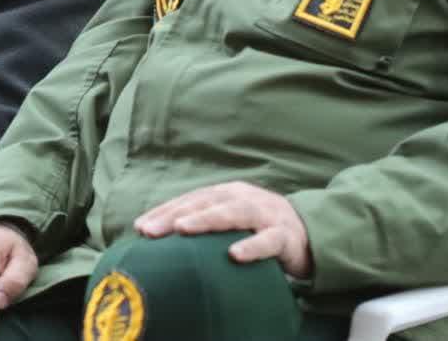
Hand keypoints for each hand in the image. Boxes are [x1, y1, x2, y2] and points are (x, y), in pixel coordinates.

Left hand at [134, 181, 311, 278]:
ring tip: (183, 228)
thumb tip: (163, 242)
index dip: (163, 212)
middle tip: (149, 230)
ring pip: (233, 213)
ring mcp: (264, 213)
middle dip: (174, 215)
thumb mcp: (229, 222)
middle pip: (204, 203)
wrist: (308, 234)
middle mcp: (242, 198)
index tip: (138, 227)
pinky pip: (268, 240)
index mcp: (225, 194)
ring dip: (206, 220)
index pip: (188, 200)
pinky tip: (234, 254)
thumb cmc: (258, 228)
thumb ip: (203, 228)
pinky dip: (252, 246)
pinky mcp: (284, 235)